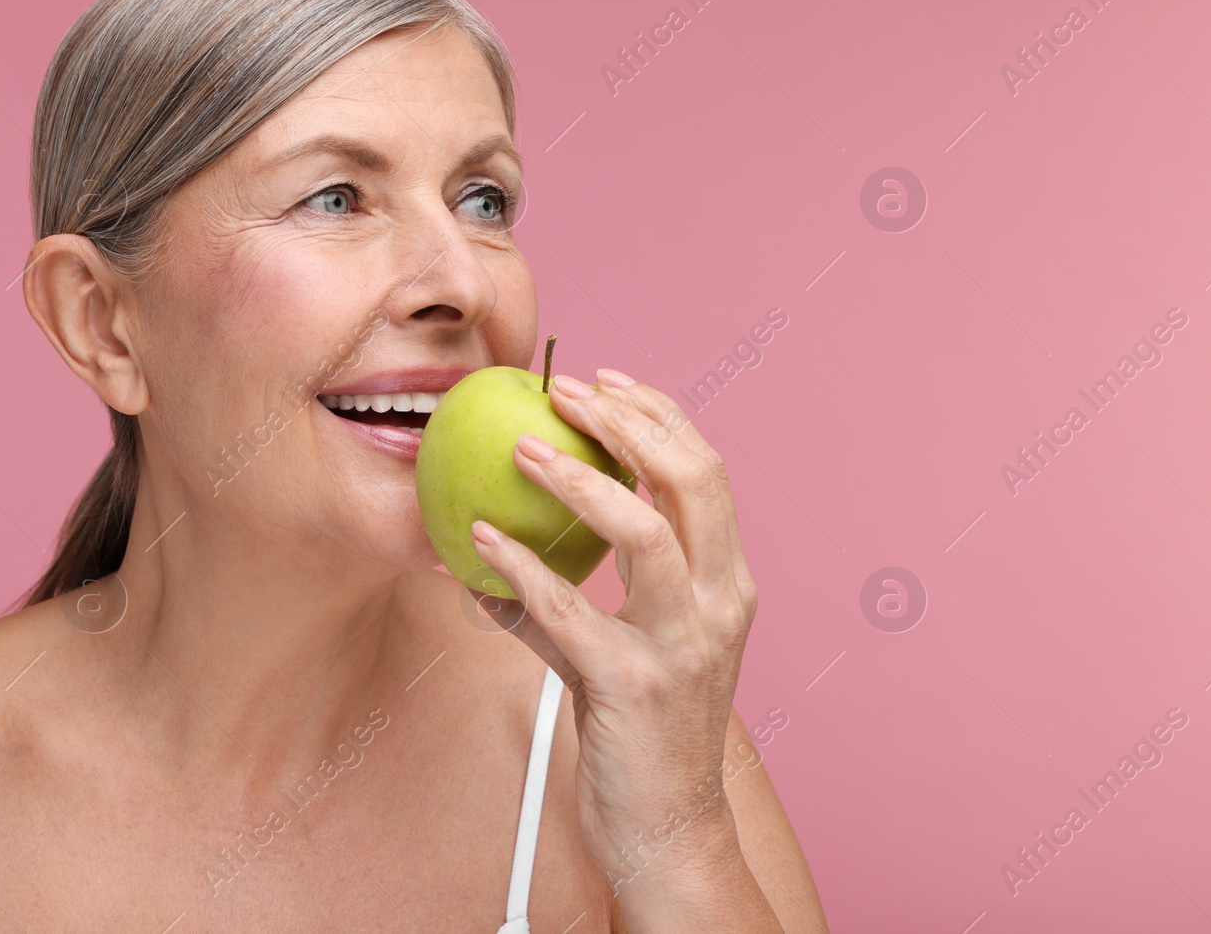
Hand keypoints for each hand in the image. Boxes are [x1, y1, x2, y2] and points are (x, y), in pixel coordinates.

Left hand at [467, 368, 758, 890]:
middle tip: (568, 390)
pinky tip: (482, 542)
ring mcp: (685, 643)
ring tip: (526, 447)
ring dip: (580, 478)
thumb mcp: (626, 649)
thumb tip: (500, 552)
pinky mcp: (635, 684)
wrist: (669, 827)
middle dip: (630, 421)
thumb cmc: (648, 733)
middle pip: (694, 480)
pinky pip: (572, 610)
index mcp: (729, 584)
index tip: (606, 383)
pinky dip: (522, 568)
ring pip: (646, 532)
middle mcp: (720, 604)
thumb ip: (573, 600)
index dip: (659, 416)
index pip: (705, 473)